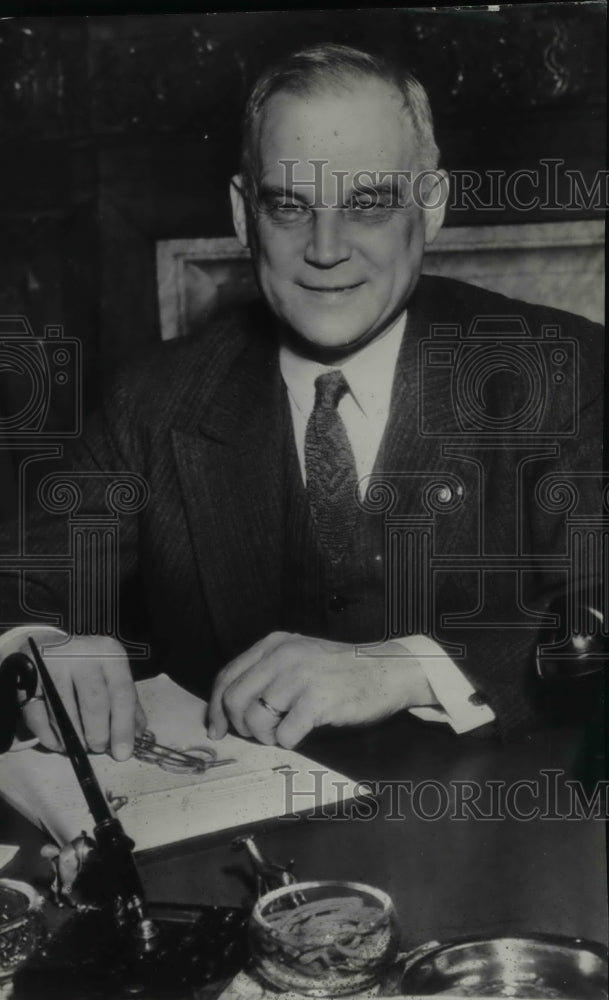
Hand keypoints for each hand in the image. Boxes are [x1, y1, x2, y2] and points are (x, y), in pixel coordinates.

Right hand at [20, 634, 145, 759]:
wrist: (50, 644)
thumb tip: (137, 734)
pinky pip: (37, 714)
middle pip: (94, 702)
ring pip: (63, 710)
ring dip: (73, 737)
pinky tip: (59, 742)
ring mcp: (52, 663)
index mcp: (109, 653)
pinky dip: (49, 736)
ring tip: (79, 748)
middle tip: (98, 748)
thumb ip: (127, 702)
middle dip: (98, 734)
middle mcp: (82, 653)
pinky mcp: (28, 676)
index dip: (123, 726)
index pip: (122, 693)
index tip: (123, 752)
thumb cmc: (89, 664)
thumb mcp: (112, 674)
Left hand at [207, 631, 434, 747]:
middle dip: (240, 726)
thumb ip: (268, 672)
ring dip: (265, 736)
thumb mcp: (300, 656)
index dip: (216, 708)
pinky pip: (284, 734)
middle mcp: (283, 657)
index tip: (217, 728)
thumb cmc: (342, 669)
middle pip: (234, 700)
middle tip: (258, 734)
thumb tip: (231, 707)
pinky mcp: (317, 701)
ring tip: (283, 732)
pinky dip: (288, 742)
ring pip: (255, 720)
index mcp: (274, 645)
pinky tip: (302, 733)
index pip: (227, 676)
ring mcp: (300, 678)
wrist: (388, 670)